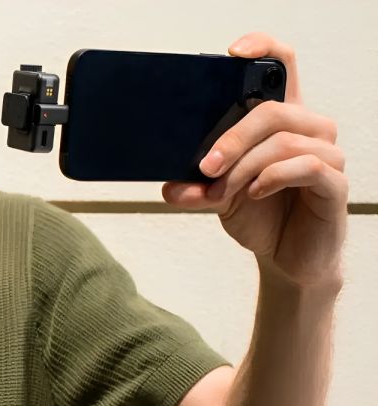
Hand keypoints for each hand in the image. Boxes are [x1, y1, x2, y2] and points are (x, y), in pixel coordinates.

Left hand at [161, 32, 347, 289]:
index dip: (263, 49)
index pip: (282, 68)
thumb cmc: (260, 217)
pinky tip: (254, 193)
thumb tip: (169, 185)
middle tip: (205, 166)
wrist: (285, 258)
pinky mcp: (334, 185)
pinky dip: (272, 178)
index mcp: (281, 122)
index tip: (232, 53)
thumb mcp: (221, 199)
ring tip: (222, 193)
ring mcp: (326, 156)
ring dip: (244, 168)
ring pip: (284, 141)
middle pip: (273, 109)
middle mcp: (308, 130)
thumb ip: (198, 188)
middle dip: (231, 138)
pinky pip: (307, 166)